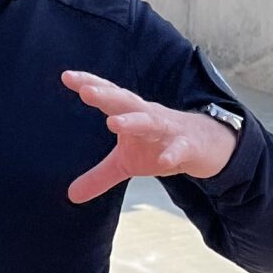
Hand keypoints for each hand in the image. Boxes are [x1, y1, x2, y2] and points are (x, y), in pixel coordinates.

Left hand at [62, 71, 237, 204]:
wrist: (205, 146)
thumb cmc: (159, 145)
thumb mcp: (127, 163)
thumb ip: (99, 176)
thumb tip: (70, 196)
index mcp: (132, 115)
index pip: (109, 96)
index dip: (90, 85)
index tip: (67, 76)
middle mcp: (148, 116)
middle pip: (126, 101)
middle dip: (106, 95)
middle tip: (86, 90)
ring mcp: (168, 130)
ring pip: (150, 122)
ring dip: (132, 121)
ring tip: (113, 123)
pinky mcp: (187, 146)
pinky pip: (179, 149)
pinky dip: (172, 153)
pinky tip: (164, 161)